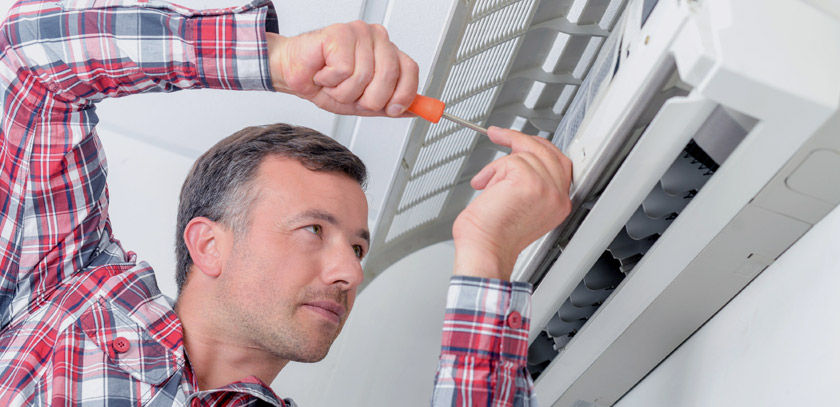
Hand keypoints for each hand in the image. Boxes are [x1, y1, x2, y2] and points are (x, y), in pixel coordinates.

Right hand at [266, 22, 418, 116]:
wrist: (292, 72)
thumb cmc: (325, 83)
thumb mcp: (361, 103)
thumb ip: (388, 105)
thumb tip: (415, 111)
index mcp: (387, 51)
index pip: (409, 70)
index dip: (403, 94)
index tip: (393, 109)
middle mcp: (376, 38)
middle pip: (388, 76)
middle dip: (368, 98)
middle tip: (351, 96)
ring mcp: (359, 33)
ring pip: (363, 77)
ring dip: (343, 91)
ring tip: (333, 84)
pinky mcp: (340, 33)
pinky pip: (344, 70)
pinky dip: (330, 81)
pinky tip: (323, 73)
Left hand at [452, 127, 572, 280]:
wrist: (484, 250)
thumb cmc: (493, 236)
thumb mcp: (520, 205)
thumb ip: (529, 184)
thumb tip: (518, 161)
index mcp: (558, 204)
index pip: (558, 163)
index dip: (537, 147)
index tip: (517, 140)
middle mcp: (557, 197)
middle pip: (546, 150)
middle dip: (519, 139)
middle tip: (498, 135)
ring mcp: (546, 188)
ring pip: (524, 154)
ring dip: (499, 166)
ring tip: (489, 186)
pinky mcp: (530, 182)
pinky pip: (509, 160)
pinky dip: (492, 171)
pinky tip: (486, 187)